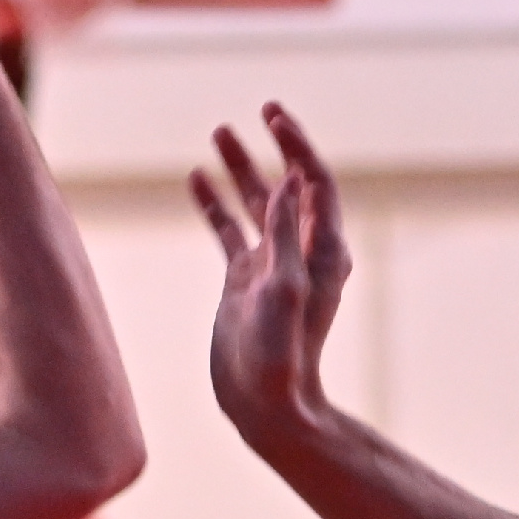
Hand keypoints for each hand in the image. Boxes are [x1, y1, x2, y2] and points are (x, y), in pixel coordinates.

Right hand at [194, 104, 350, 445]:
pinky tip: (196, 179)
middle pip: (288, 185)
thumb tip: (290, 181)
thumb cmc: (281, 357)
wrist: (266, 406)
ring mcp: (270, 265)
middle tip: (260, 112)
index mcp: (322, 252)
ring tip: (218, 132)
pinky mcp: (243, 281)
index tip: (274, 118)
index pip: (314, 184)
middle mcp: (300, 253)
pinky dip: (214, 204)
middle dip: (274, 147)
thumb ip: (285, 236)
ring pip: (254, 204)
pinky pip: (229, 231)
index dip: (297, 147)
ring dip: (238, 169)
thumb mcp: (284, 292)